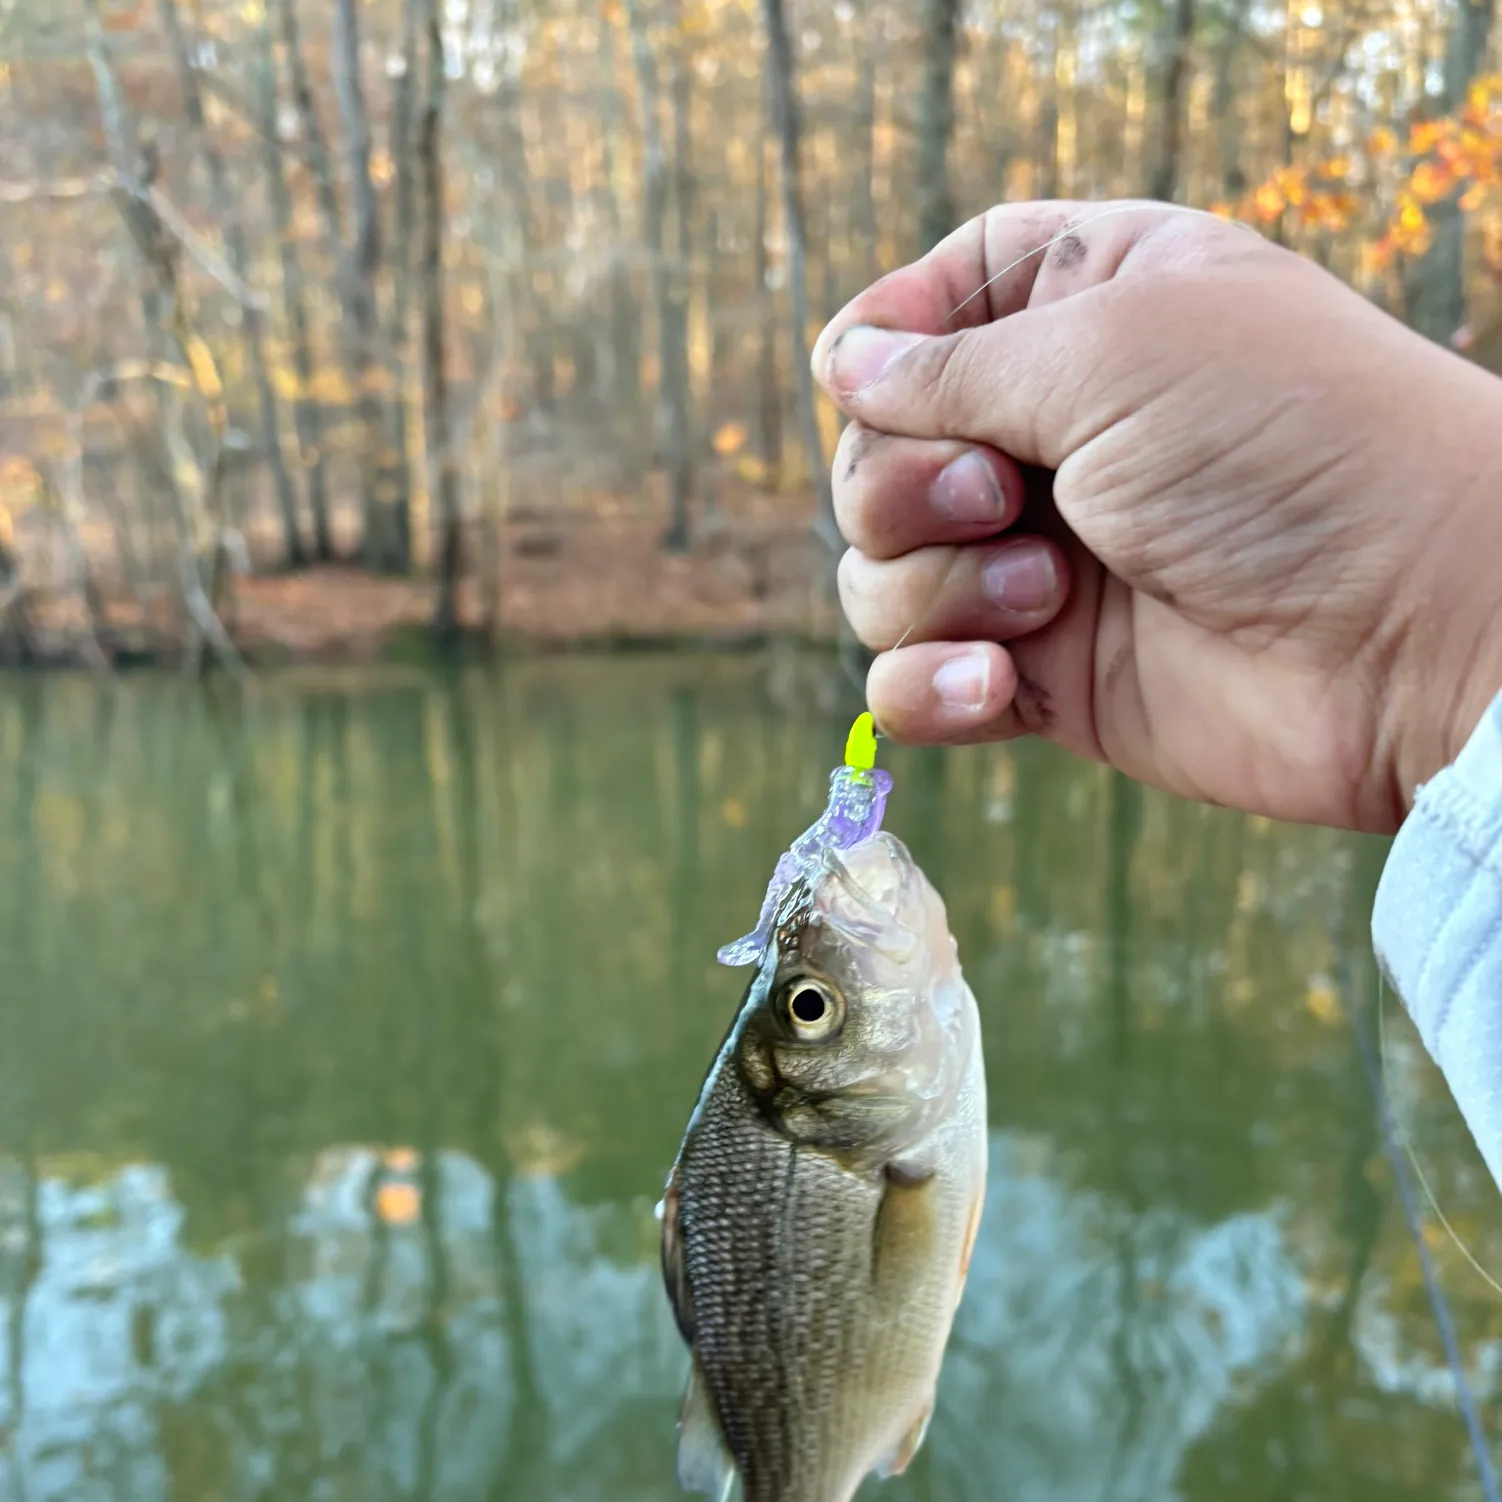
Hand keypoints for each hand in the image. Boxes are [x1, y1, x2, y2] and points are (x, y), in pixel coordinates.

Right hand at [811, 200, 1501, 833]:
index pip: (923, 309)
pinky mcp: (1041, 674)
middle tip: (999, 498)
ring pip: (876, 573)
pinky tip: (1001, 686)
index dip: (878, 343)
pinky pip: (909, 682)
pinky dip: (930, 687)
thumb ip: (952, 366)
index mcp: (1077, 315)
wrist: (1410, 635)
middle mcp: (1047, 435)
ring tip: (1047, 597)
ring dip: (933, 589)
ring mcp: (1038, 560)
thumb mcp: (1111, 353)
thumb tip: (838, 366)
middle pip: (872, 455)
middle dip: (903, 485)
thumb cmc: (1285, 450)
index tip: (872, 378)